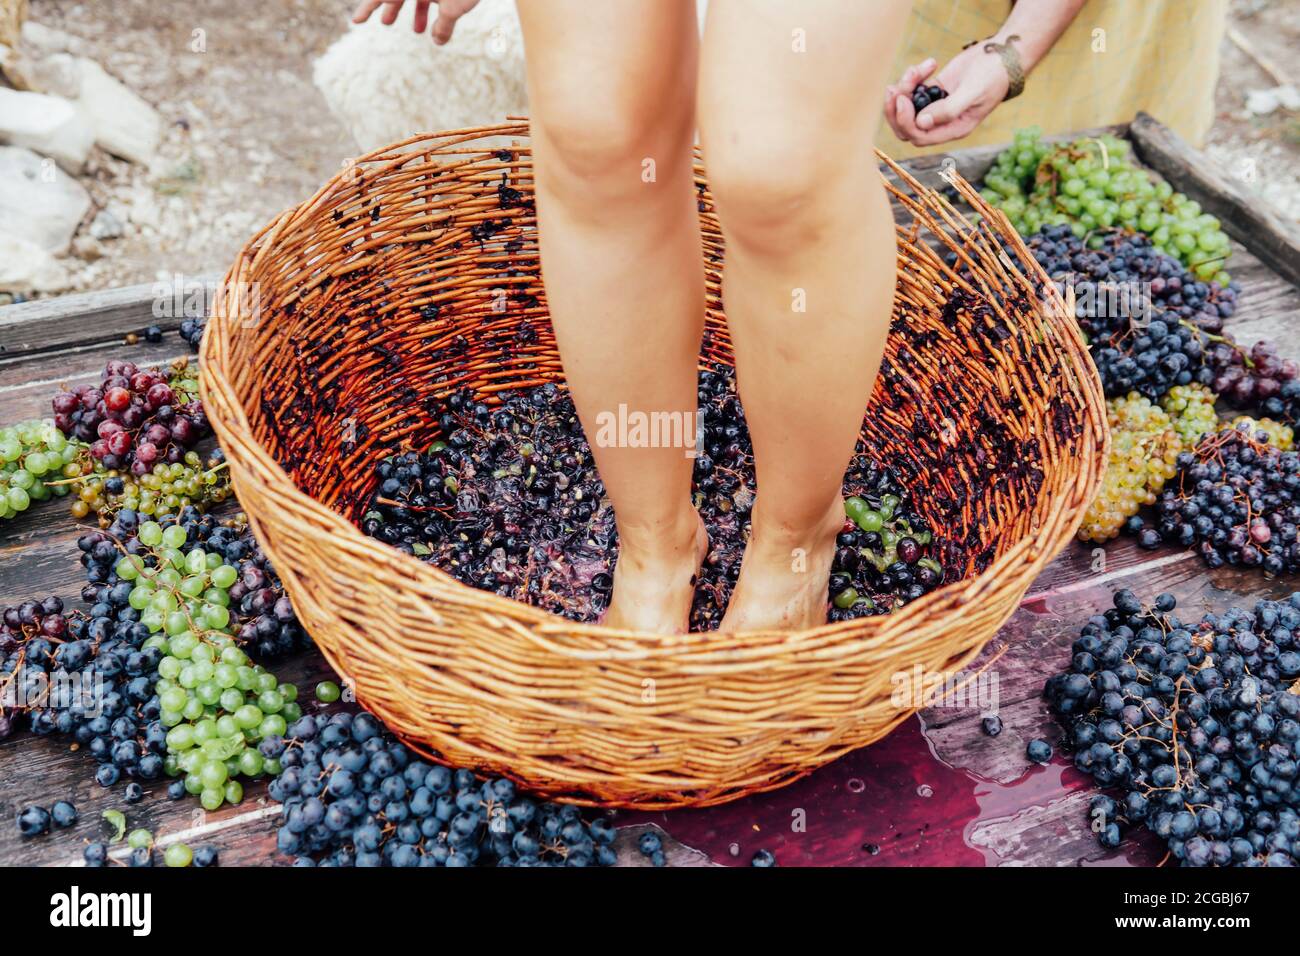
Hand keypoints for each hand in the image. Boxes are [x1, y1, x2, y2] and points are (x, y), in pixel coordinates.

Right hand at [351, 0, 481, 44]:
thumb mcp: (454, 7)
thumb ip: (444, 25)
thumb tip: (437, 42)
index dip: (368, 8)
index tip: (357, 22)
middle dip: (392, 7)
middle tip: (387, 23)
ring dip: (415, 10)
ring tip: (417, 31)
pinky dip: (432, 4)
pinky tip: (437, 23)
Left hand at [883, 43, 1010, 147]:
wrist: (1003, 55)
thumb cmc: (993, 76)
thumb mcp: (973, 92)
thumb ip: (948, 109)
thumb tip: (921, 122)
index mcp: (952, 129)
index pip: (918, 136)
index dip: (905, 121)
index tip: (903, 98)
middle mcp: (942, 122)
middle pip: (906, 127)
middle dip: (896, 109)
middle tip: (896, 87)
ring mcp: (936, 106)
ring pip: (906, 108)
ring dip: (904, 89)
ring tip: (915, 70)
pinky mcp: (934, 90)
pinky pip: (913, 90)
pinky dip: (914, 78)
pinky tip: (930, 64)